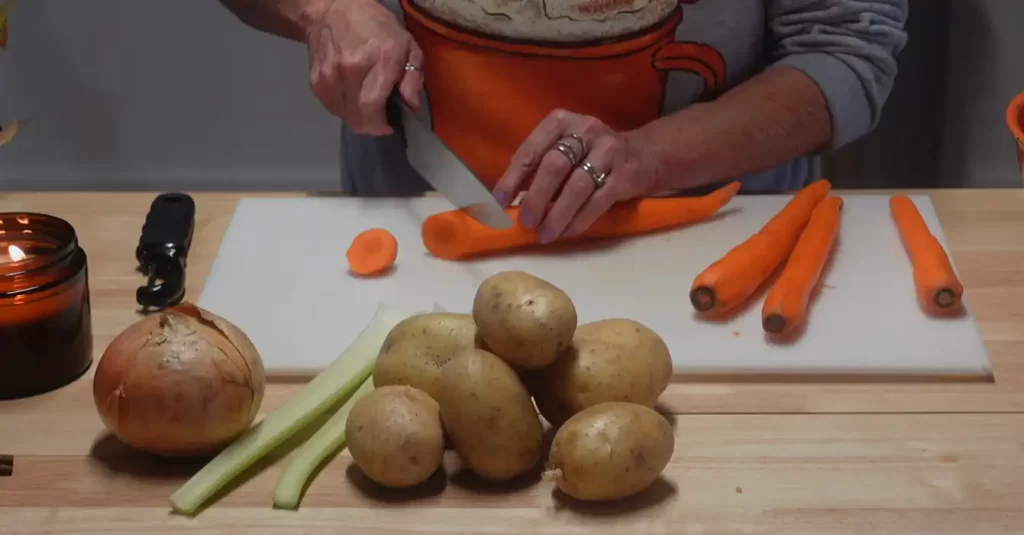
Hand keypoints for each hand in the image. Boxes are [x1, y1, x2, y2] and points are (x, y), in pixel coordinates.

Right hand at [304, 0, 423, 134]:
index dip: (380, 125)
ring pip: (344, 116)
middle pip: (357, 117)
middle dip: (371, 126)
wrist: (332, 10)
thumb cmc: (377, 27)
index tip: (388, 126)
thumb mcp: (408, 45)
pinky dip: (344, 109)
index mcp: (379, 61)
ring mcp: (330, 77)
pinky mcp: (316, 81)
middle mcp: (351, 70)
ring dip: (357, 117)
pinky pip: (332, 107)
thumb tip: (412, 106)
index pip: (373, 106)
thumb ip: (413, 77)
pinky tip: (352, 97)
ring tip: (366, 106)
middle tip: (379, 119)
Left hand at [492, 109, 661, 242]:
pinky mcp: (625, 174)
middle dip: (536, 197)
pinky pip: (599, 200)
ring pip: (577, 186)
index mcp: (561, 122)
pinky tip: (568, 232)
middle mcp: (585, 131)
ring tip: (544, 234)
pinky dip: (580, 219)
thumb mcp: (565, 149)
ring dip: (557, 214)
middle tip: (526, 222)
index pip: (531, 150)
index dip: (513, 178)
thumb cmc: (591, 155)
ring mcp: (608, 151)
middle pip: (554, 165)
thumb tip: (508, 200)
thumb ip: (539, 167)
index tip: (500, 202)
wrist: (645, 154)